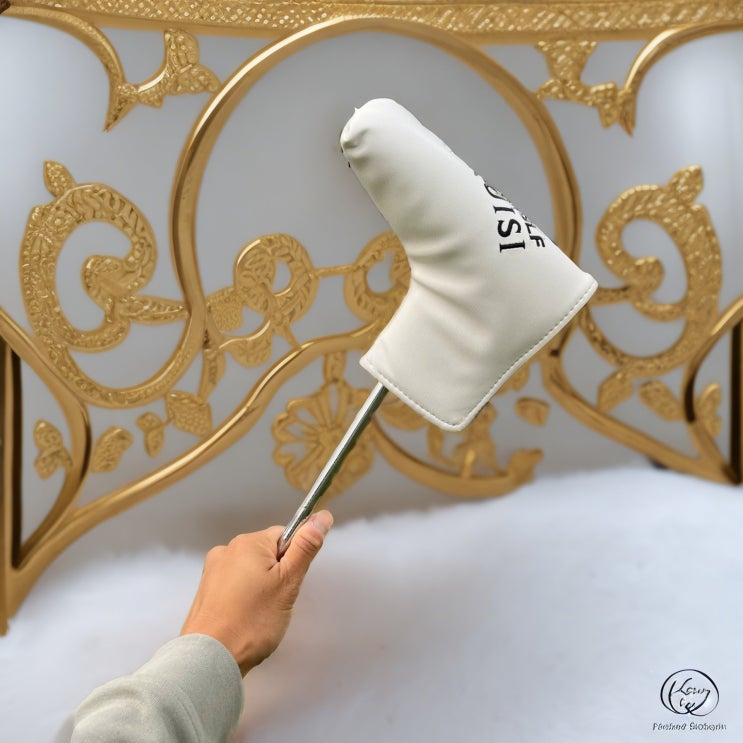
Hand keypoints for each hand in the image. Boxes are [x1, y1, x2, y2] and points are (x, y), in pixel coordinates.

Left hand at [180, 511, 332, 674]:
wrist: (209, 660)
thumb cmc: (252, 621)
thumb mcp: (288, 582)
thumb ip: (306, 547)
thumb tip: (321, 517)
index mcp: (247, 543)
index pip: (284, 536)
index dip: (293, 560)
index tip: (289, 584)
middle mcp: (226, 550)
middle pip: (267, 554)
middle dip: (277, 576)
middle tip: (276, 603)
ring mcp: (213, 571)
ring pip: (251, 571)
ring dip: (260, 588)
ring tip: (259, 615)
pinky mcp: (206, 591)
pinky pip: (235, 586)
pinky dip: (243, 599)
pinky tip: (244, 619)